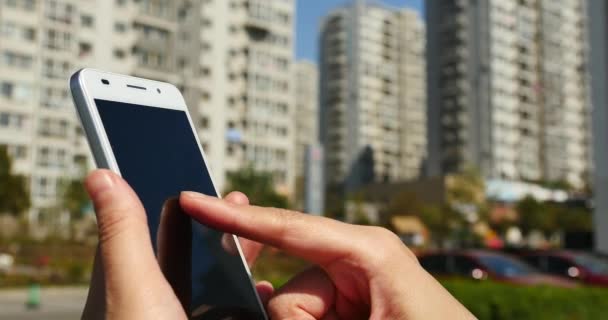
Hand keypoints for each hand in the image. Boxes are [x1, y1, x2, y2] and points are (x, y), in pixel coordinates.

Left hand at [81, 170, 269, 318]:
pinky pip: (230, 309)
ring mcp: (178, 317)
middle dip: (212, 221)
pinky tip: (260, 288)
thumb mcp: (132, 286)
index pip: (141, 230)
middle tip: (237, 198)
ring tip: (257, 233)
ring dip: (234, 254)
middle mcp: (150, 305)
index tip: (189, 172)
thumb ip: (123, 234)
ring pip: (209, 283)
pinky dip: (246, 295)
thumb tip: (100, 174)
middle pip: (183, 253)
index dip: (167, 201)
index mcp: (123, 287)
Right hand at [179, 195, 474, 318]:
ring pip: (294, 310)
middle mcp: (355, 258)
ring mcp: (351, 282)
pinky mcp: (348, 302)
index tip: (192, 201)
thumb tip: (269, 300)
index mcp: (367, 250)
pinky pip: (308, 314)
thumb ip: (305, 312)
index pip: (287, 227)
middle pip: (288, 291)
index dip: (236, 218)